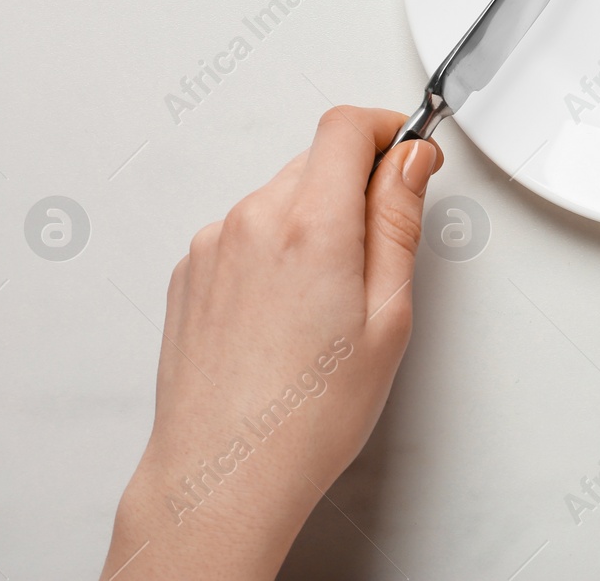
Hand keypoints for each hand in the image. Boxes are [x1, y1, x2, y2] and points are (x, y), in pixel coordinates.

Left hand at [100, 108, 439, 580]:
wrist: (224, 473)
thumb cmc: (306, 416)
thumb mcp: (387, 317)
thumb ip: (398, 222)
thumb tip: (410, 162)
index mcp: (310, 225)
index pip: (347, 127)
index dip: (388, 130)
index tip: (409, 154)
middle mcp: (252, 220)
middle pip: (316, 160)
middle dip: (356, 185)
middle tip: (380, 252)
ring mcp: (212, 245)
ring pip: (280, 196)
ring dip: (313, 219)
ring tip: (328, 300)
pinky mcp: (189, 271)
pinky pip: (245, 231)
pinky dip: (274, 249)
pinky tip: (288, 313)